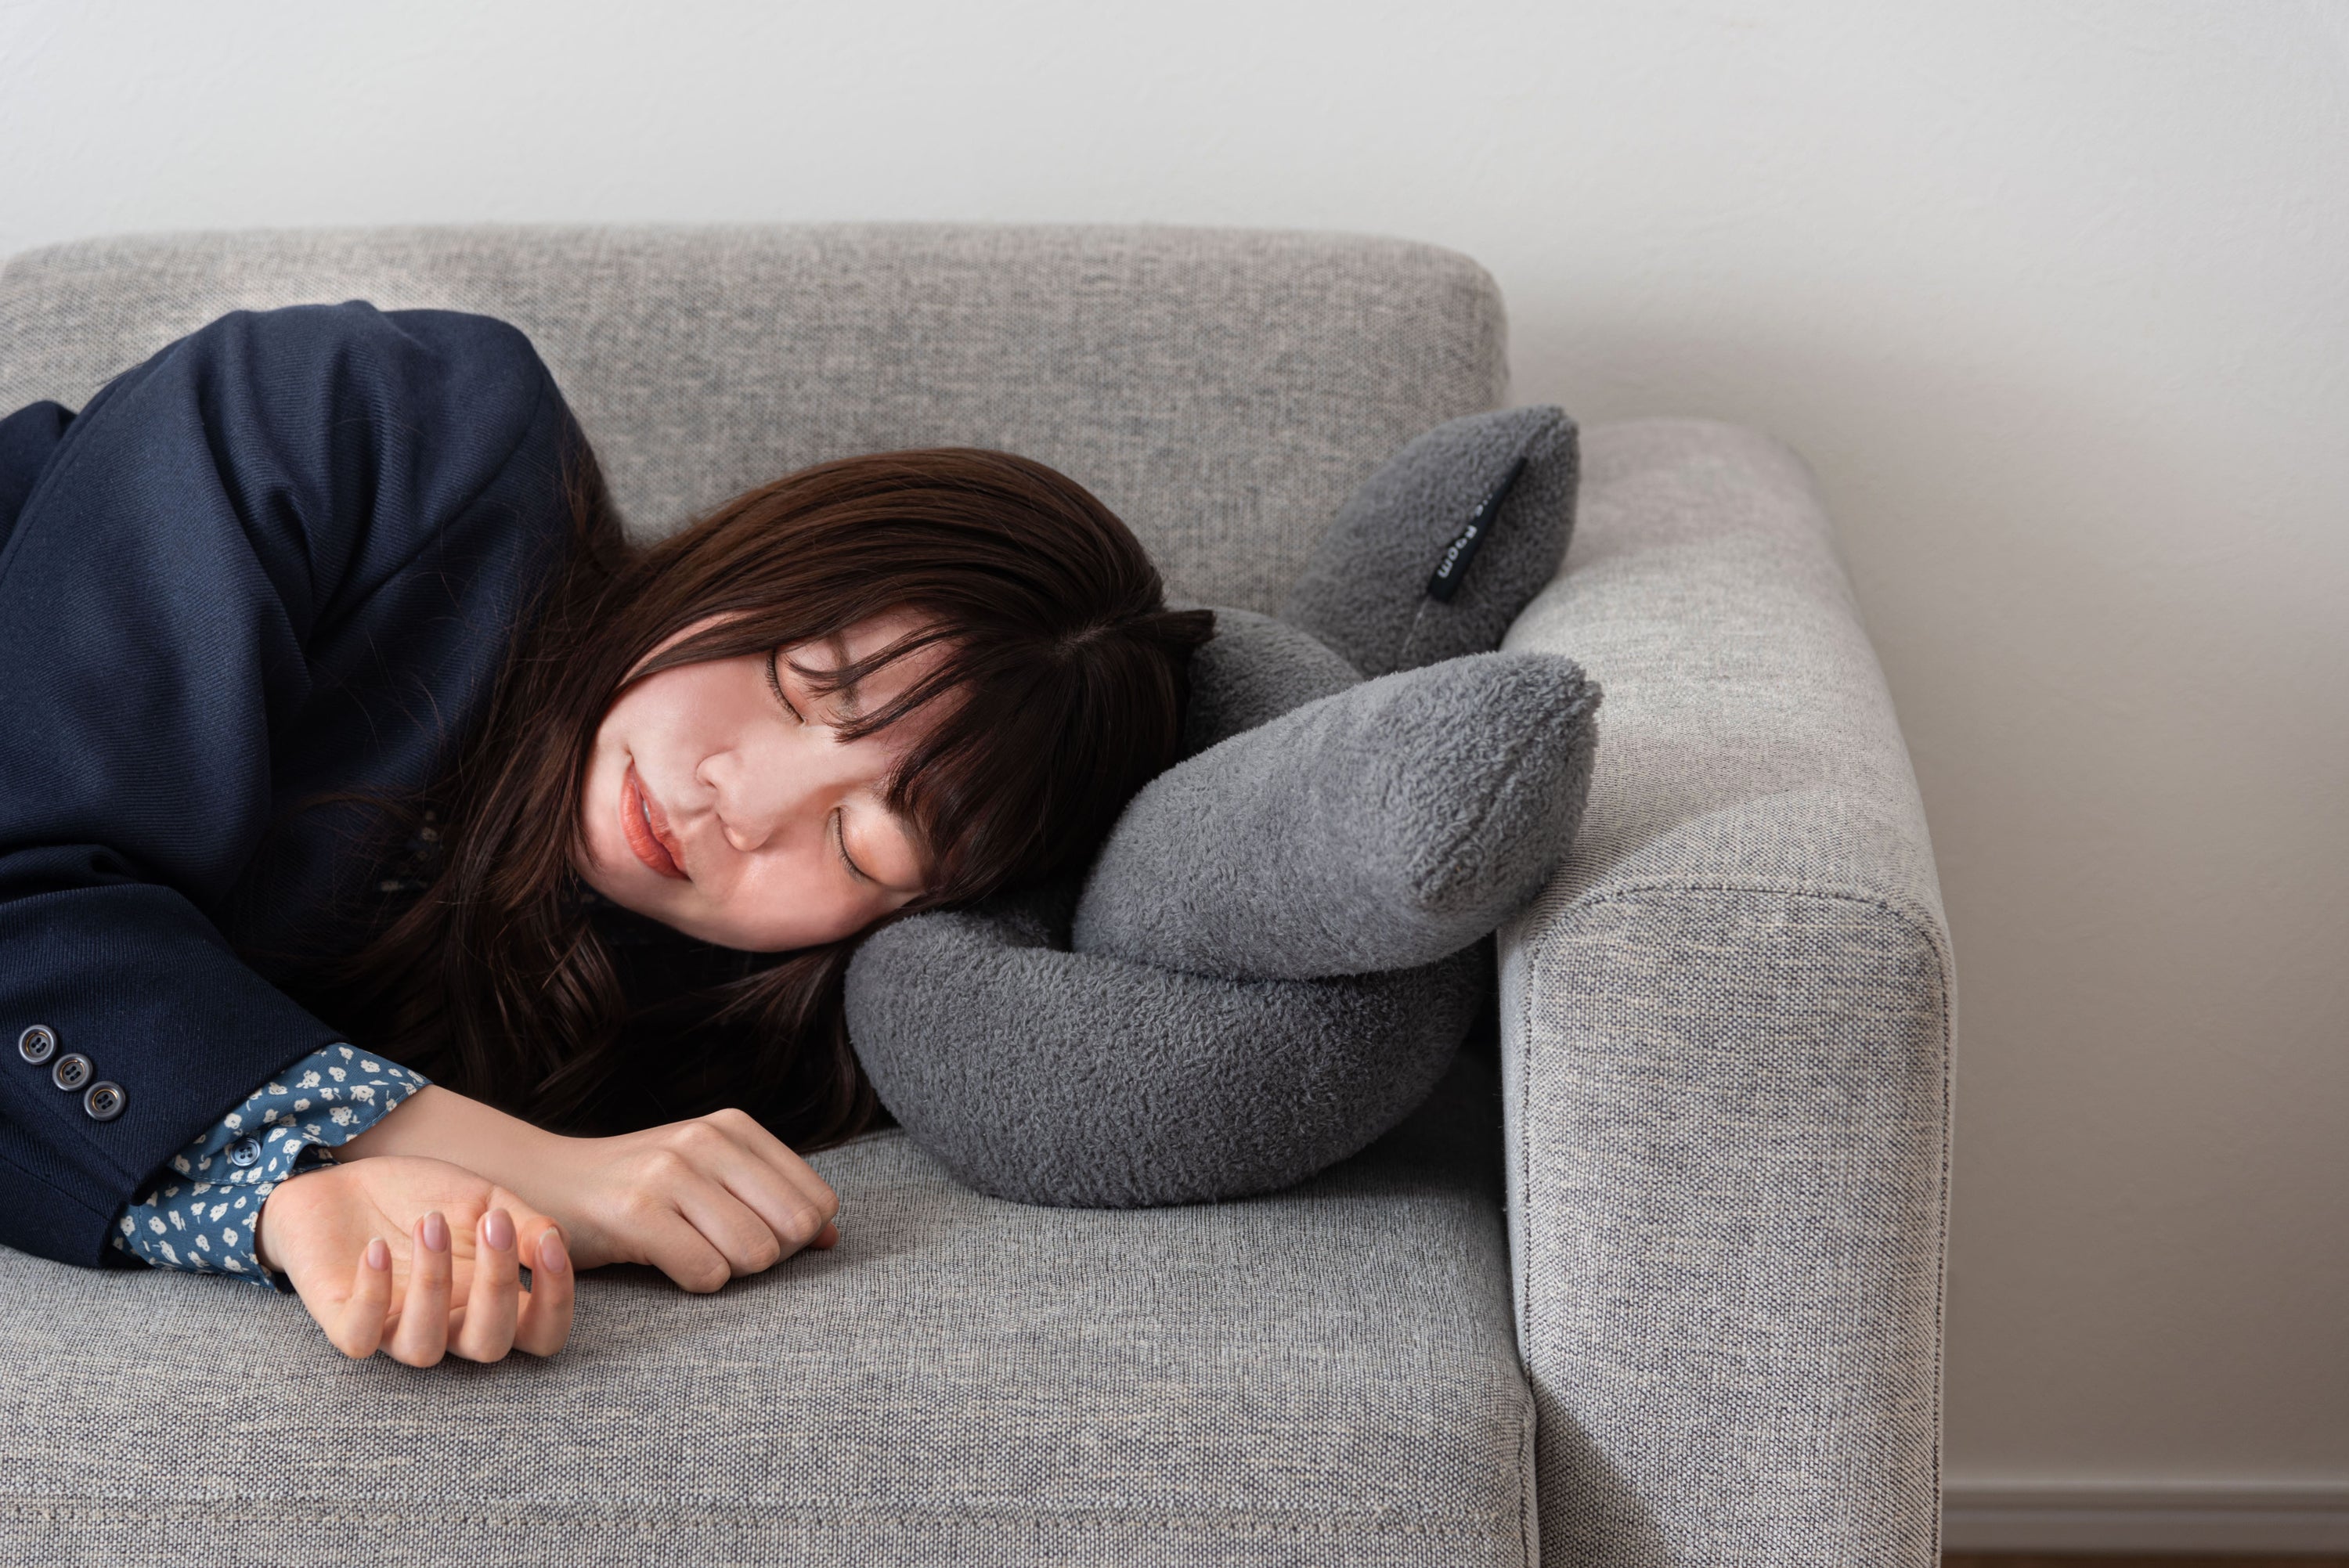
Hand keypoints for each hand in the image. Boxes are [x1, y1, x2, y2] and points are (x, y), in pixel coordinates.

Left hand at [255, 1154, 574, 1364]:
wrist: (343, 1181)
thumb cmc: (420, 1195)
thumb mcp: (483, 1197)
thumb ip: (523, 1221)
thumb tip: (555, 1241)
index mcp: (490, 1300)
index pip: (541, 1333)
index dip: (555, 1303)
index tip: (548, 1244)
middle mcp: (448, 1325)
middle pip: (489, 1347)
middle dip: (496, 1284)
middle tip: (491, 1221)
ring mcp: (394, 1328)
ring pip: (424, 1348)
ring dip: (433, 1284)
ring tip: (429, 1222)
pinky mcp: (342, 1322)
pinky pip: (360, 1337)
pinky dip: (371, 1293)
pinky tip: (376, 1246)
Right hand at [532, 1107, 841, 1291]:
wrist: (545, 1183)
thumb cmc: (640, 1190)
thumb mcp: (711, 1179)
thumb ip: (775, 1201)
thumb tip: (833, 1238)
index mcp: (735, 1127)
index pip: (817, 1203)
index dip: (795, 1238)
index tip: (753, 1238)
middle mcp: (706, 1140)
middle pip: (793, 1230)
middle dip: (768, 1258)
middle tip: (721, 1253)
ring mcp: (670, 1172)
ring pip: (755, 1254)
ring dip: (729, 1272)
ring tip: (691, 1254)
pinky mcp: (635, 1212)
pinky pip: (708, 1273)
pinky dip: (696, 1284)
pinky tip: (665, 1265)